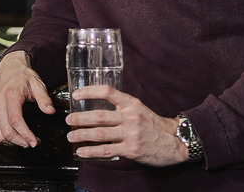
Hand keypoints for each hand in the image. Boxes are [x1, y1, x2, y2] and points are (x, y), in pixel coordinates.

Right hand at [0, 51, 56, 147]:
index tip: (35, 141)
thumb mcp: (37, 83)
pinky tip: (16, 138)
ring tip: (26, 141)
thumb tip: (50, 111)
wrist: (8, 67)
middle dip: (21, 141)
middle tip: (34, 143)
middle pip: (6, 131)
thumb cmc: (23, 75)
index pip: (15, 120)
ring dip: (13, 143)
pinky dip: (5, 139)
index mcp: (10, 96)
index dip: (25, 134)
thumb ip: (44, 98)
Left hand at [66, 85, 187, 165]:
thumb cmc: (153, 125)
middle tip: (68, 119)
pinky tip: (81, 151)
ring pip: (100, 133)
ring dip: (81, 134)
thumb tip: (97, 106)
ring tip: (70, 136)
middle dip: (79, 118)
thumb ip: (121, 107)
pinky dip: (91, 151)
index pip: (107, 92)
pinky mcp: (131, 149)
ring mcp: (131, 134)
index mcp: (131, 104)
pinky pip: (107, 150)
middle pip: (99, 116)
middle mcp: (130, 117)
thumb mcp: (139, 109)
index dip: (89, 91)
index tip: (76, 94)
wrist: (175, 142)